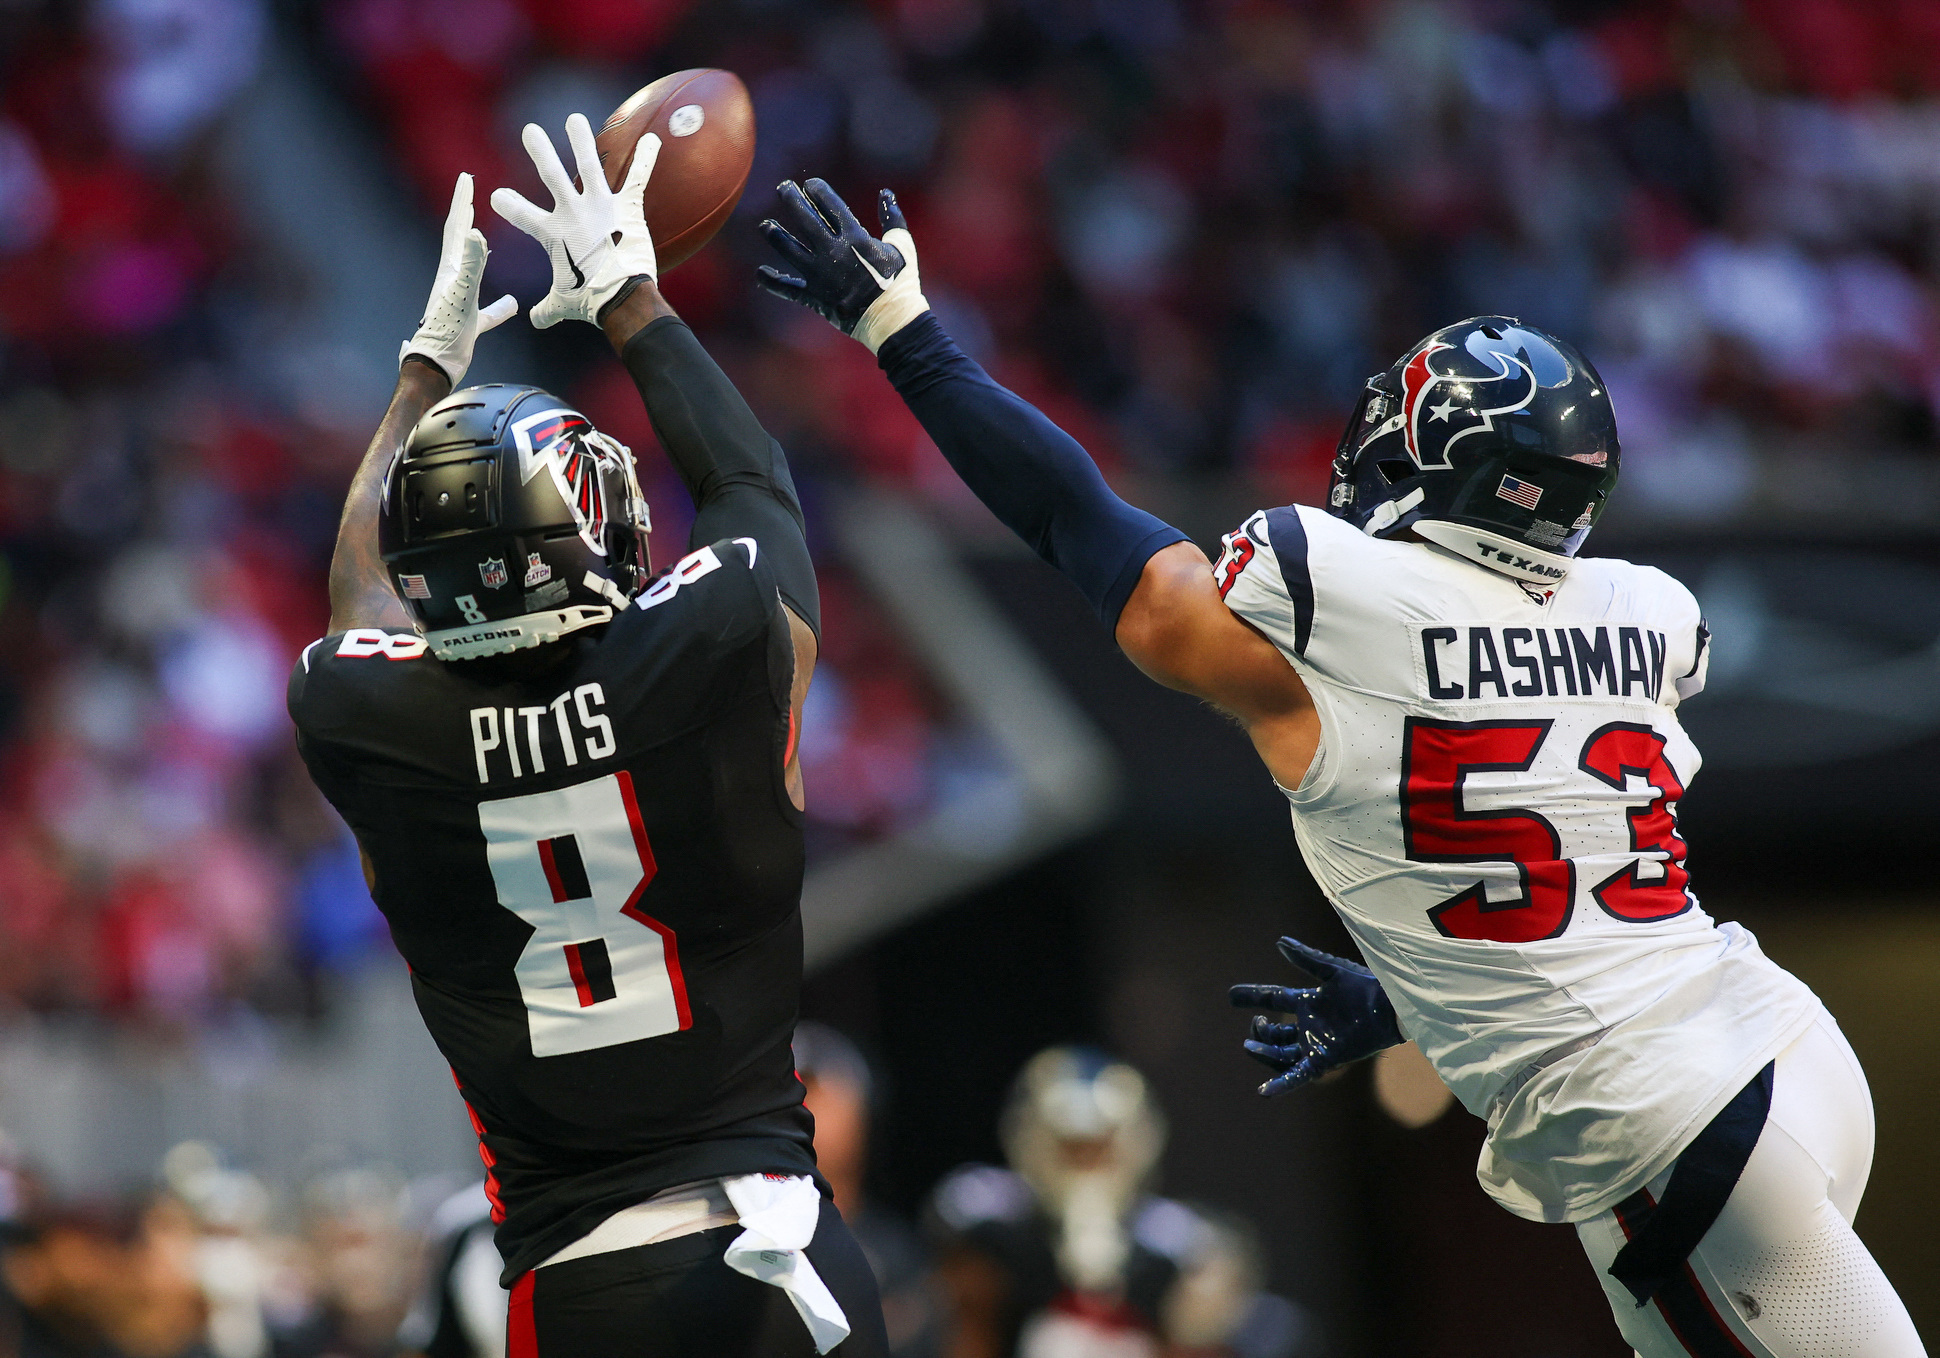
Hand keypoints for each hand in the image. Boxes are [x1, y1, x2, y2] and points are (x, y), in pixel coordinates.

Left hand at [400, 173, 517, 383]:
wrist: (435, 366)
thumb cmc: (446, 332)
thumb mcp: (462, 295)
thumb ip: (472, 265)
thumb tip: (478, 233)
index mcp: (450, 271)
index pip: (457, 229)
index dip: (461, 202)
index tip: (466, 178)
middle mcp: (452, 282)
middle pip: (459, 241)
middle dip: (464, 214)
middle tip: (469, 190)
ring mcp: (458, 301)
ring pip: (471, 269)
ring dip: (477, 249)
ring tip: (483, 235)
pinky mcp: (467, 322)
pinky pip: (486, 309)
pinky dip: (499, 305)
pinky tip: (510, 304)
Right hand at [491, 115, 658, 328]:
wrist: (622, 297)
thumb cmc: (589, 301)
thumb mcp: (561, 304)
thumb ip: (547, 310)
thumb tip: (535, 321)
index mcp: (553, 232)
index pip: (521, 213)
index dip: (508, 204)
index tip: (496, 196)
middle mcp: (573, 212)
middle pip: (551, 175)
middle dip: (540, 152)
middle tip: (530, 130)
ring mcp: (601, 206)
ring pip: (589, 165)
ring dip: (581, 141)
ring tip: (575, 120)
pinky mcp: (628, 208)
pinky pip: (637, 178)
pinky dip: (646, 158)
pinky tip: (653, 138)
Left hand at [756, 180, 928, 352]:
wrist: (891, 319)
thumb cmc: (900, 281)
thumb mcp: (901, 245)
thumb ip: (893, 218)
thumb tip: (886, 194)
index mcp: (854, 236)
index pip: (829, 204)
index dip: (817, 190)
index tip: (809, 184)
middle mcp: (832, 251)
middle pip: (804, 218)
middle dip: (792, 199)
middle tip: (783, 188)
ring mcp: (819, 274)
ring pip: (789, 249)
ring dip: (775, 236)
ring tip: (765, 226)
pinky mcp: (814, 295)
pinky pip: (788, 288)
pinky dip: (772, 282)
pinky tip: (760, 274)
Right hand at [1229, 937, 1403, 1095]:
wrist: (1389, 1006)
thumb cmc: (1366, 986)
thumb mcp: (1331, 970)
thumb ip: (1306, 958)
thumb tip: (1280, 942)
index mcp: (1307, 1001)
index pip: (1272, 998)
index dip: (1251, 997)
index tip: (1231, 996)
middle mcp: (1308, 1025)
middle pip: (1273, 1033)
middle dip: (1259, 1029)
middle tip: (1256, 1021)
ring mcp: (1314, 1044)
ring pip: (1279, 1054)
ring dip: (1262, 1051)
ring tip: (1250, 1044)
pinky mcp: (1324, 1060)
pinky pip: (1298, 1075)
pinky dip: (1281, 1084)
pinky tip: (1263, 1091)